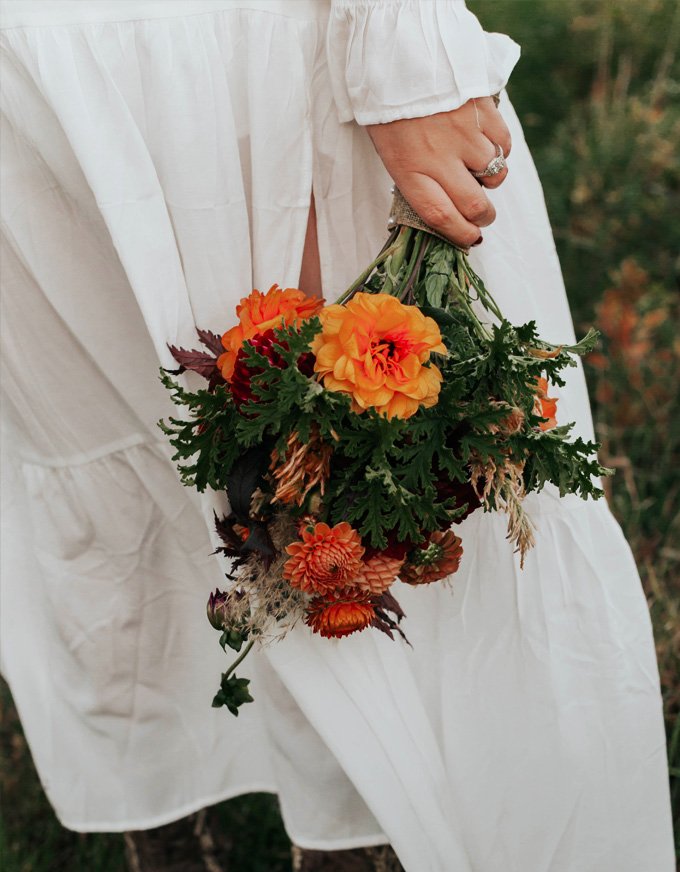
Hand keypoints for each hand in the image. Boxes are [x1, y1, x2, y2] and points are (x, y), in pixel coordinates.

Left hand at [366, 97, 511, 247]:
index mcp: (409, 170)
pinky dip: (500, 152)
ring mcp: (463, 134)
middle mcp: (438, 157)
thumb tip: (447, 207)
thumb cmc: (390, 112)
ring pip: (494, 175)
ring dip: (492, 183)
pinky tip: (488, 146)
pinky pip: (503, 144)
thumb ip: (417, 179)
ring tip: (482, 175)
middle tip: (482, 217)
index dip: (460, 234)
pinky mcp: (481, 111)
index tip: (469, 240)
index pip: (440, 216)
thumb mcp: (391, 152)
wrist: (399, 57)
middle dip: (483, 218)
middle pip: (474, 205)